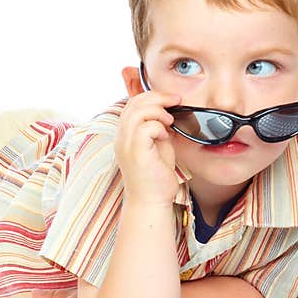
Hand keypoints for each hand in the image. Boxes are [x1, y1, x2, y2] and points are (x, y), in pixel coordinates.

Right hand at [115, 90, 181, 205]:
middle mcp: (121, 138)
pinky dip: (158, 126)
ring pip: (137, 112)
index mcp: (125, 135)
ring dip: (158, 111)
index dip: (151, 96)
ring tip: (170, 121)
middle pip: (133, 103)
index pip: (132, 104)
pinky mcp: (136, 153)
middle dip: (157, 97)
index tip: (172, 99)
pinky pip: (145, 128)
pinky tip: (166, 136)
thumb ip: (159, 128)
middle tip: (176, 100)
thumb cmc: (156, 176)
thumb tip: (168, 112)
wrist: (152, 201)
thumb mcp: (158, 145)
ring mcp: (126, 145)